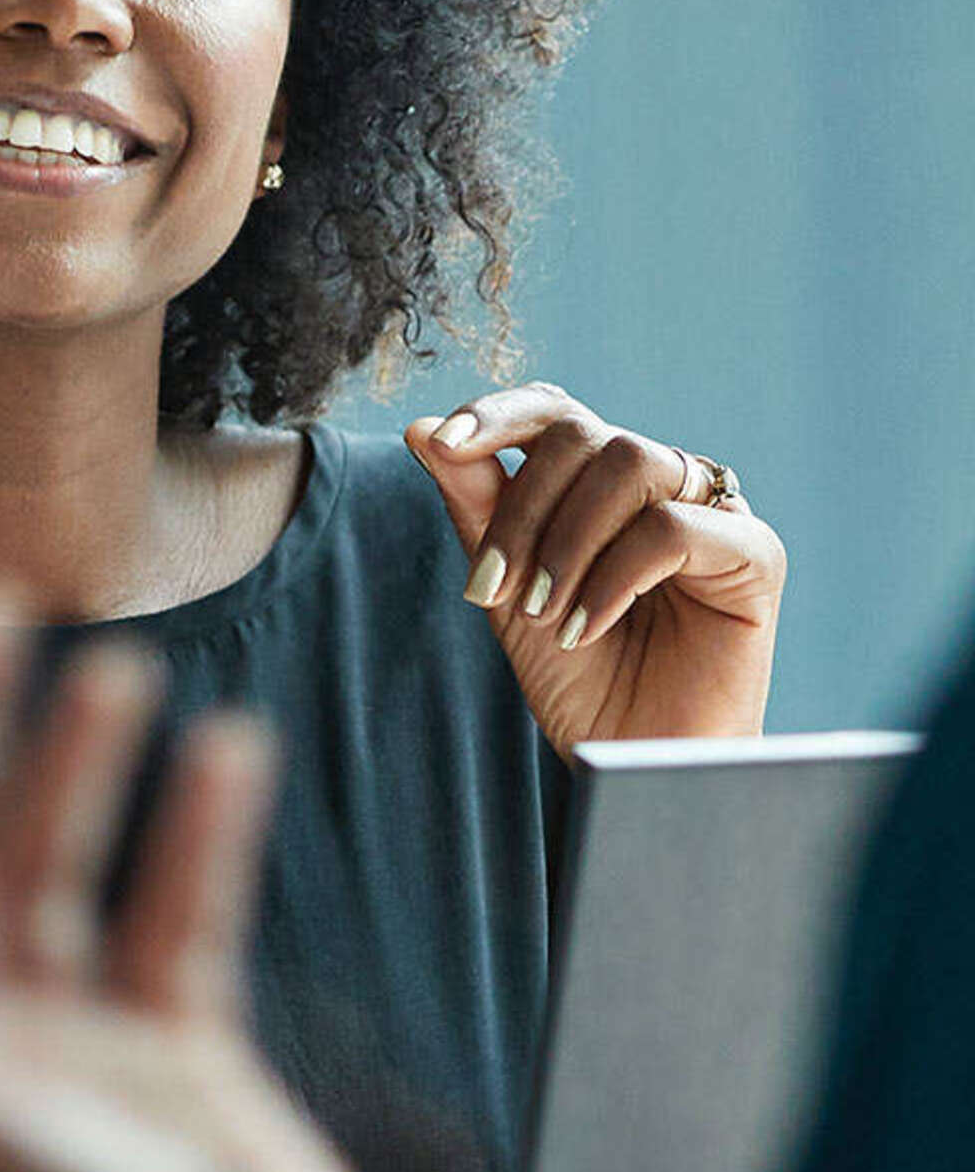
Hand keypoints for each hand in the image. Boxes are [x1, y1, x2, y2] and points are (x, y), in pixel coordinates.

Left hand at [405, 382, 785, 758]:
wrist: (630, 761)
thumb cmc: (576, 676)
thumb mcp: (506, 586)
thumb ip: (474, 505)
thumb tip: (416, 428)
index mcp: (599, 479)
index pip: (553, 410)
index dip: (497, 412)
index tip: (442, 443)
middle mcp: (659, 480)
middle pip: (581, 435)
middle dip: (522, 510)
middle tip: (495, 589)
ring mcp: (711, 511)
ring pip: (628, 462)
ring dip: (567, 540)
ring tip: (543, 613)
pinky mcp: (754, 554)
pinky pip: (673, 527)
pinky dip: (614, 576)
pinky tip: (584, 628)